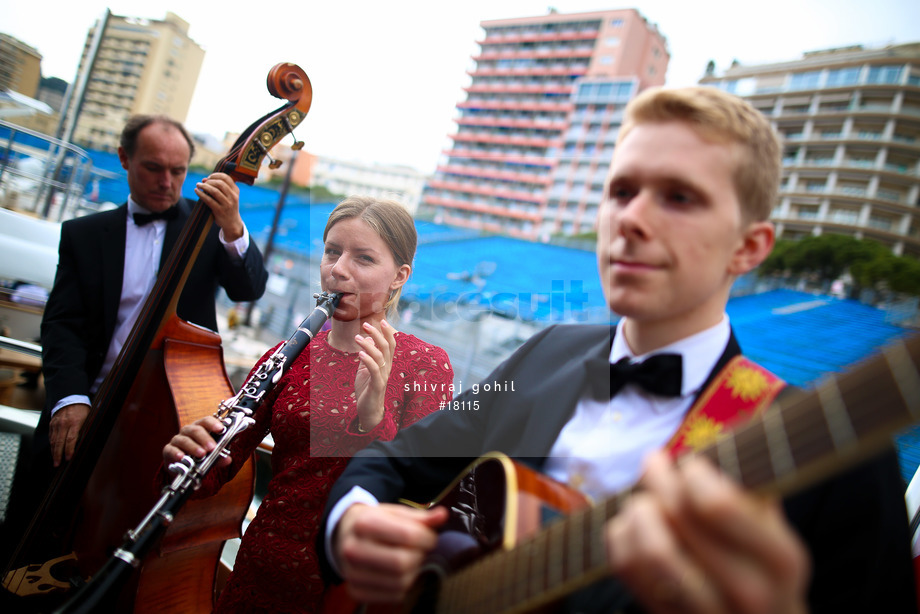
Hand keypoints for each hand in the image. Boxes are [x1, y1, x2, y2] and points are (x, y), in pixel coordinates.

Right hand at [48, 403, 90, 466]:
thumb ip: (84, 430)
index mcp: (74, 422)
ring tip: (55, 461)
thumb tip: (84, 443)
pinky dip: (52, 444)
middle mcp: (63, 424)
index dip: (69, 450)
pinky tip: (53, 451)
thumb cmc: (82, 409)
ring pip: (53, 440)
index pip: (70, 439)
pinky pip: (51, 436)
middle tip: (58, 464)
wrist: (71, 398)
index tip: (68, 458)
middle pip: (59, 442)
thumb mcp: (88, 418)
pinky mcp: (52, 423)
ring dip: (54, 451)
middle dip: (58, 454)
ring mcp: (56, 423)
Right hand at [162, 415, 230, 467]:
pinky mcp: (168, 450)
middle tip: (212, 447)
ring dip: (193, 447)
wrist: (183, 466)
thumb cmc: (199, 456)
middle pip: (196, 430)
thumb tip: (227, 460)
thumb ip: (219, 457)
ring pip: (184, 440)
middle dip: (205, 438)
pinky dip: (176, 453)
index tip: (220, 429)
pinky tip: (182, 457)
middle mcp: (188, 431)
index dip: (213, 423)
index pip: (206, 421)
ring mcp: (177, 439)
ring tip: (201, 454)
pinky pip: (171, 449)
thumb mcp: (211, 456)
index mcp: (200, 428)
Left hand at [195, 172, 243, 240]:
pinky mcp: (219, 211)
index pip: (226, 178)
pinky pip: (208, 200)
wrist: (232, 223)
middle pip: (219, 183)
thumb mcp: (230, 196)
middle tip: (202, 182)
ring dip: (204, 186)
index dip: (216, 175)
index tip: (209, 177)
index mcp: (236, 191)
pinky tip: (197, 191)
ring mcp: (227, 204)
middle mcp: (233, 197)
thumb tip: (204, 179)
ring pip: (214, 191)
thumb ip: (221, 188)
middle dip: (209, 181)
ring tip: (198, 185)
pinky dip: (201, 194)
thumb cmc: (228, 207)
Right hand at [335, 503, 447, 602]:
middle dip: (420, 557)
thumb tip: (442, 515)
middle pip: (402, 562)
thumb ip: (420, 516)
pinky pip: (392, 596)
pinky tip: (402, 573)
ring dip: (414, 573)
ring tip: (412, 561)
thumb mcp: (394, 513)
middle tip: (420, 550)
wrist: (345, 535)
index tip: (430, 538)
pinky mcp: (355, 590)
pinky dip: (404, 587)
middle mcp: (353, 548)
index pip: (408, 535)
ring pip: (399, 582)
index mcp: (364, 523)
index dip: (427, 538)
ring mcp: (352, 572)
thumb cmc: (375, 522)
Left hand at [353, 320, 396, 431]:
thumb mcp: (364, 369)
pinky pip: (374, 370)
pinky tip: (360, 354)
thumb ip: (366, 356)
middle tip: (366, 324)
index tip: (381, 320)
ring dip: (369, 345)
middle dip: (378, 334)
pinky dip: (368, 360)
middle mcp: (387, 368)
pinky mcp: (377, 385)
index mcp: (385, 364)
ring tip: (357, 338)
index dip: (387, 332)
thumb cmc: (367, 389)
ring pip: (380, 356)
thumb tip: (367, 341)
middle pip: (387, 347)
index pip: (390, 344)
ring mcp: (383, 376)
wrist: (368, 411)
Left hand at [606, 451, 809, 613]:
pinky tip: (632, 525)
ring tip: (644, 498)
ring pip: (647, 548)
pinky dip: (620, 535)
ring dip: (637, 510)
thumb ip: (751, 489)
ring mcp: (704, 613)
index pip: (716, 504)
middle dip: (658, 478)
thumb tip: (717, 435)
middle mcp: (746, 593)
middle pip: (676, 519)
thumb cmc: (765, 572)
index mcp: (779, 561)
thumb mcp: (776, 533)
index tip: (691, 463)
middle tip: (655, 461)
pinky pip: (627, 568)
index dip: (693, 473)